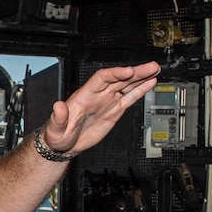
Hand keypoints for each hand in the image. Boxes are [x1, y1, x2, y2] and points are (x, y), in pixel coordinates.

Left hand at [42, 62, 160, 155]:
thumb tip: (58, 106)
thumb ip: (58, 117)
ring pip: (126, 85)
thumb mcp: (55, 128)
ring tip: (155, 69)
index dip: (115, 74)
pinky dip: (140, 90)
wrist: (64, 145)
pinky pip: (128, 97)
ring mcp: (106, 101)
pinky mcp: (113, 110)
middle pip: (119, 79)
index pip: (102, 78)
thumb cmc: (57, 135)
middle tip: (151, 66)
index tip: (128, 71)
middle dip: (135, 72)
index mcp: (84, 95)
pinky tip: (151, 82)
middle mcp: (98, 95)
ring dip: (141, 77)